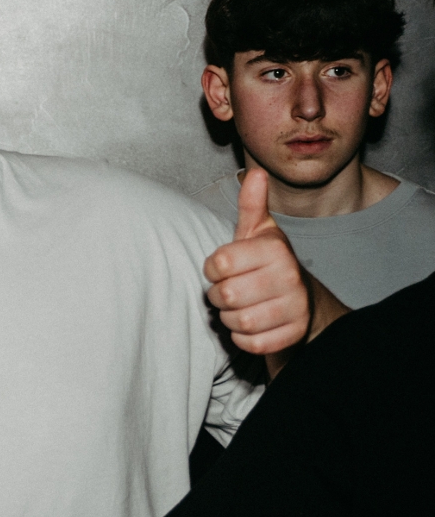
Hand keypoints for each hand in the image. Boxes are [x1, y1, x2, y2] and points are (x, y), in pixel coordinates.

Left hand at [205, 168, 307, 354]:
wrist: (304, 301)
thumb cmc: (269, 265)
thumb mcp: (258, 234)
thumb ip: (252, 205)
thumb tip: (256, 173)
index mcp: (275, 249)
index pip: (218, 264)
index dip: (213, 269)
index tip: (224, 268)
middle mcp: (289, 277)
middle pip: (225, 295)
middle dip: (220, 296)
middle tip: (232, 290)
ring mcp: (295, 308)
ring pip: (236, 321)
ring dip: (231, 318)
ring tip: (243, 306)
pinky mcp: (294, 334)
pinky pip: (251, 343)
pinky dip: (244, 338)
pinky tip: (253, 325)